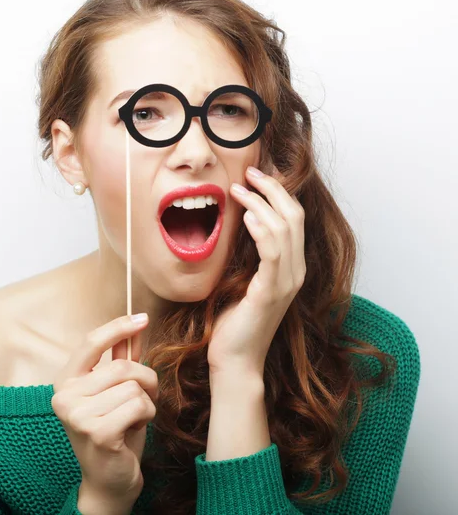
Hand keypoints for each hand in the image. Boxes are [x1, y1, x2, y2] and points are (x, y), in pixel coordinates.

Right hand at [51, 313, 157, 506]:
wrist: (109, 479)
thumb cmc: (113, 429)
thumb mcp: (115, 390)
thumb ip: (121, 358)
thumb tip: (135, 325)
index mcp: (66, 381)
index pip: (91, 342)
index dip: (118, 326)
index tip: (142, 318)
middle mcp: (65, 396)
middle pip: (122, 366)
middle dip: (145, 379)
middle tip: (145, 395)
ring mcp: (77, 415)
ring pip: (133, 386)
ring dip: (146, 401)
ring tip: (134, 417)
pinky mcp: (96, 432)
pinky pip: (138, 405)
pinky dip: (147, 415)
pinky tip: (134, 428)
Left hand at [207, 164, 305, 377]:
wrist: (235, 359)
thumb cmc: (236, 321)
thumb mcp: (245, 279)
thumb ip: (251, 254)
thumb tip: (243, 221)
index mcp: (291, 267)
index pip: (294, 219)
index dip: (278, 193)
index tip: (256, 176)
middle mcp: (296, 271)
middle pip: (294, 216)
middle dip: (273, 189)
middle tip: (250, 172)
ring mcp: (287, 282)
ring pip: (284, 228)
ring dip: (261, 202)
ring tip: (239, 189)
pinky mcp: (271, 291)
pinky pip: (272, 252)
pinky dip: (261, 229)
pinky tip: (246, 216)